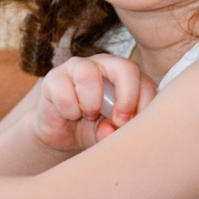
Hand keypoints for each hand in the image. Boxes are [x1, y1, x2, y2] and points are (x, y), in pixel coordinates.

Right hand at [33, 55, 156, 153]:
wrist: (61, 132)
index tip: (136, 125)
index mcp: (124, 75)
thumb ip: (114, 133)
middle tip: (119, 121)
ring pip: (88, 74)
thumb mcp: (109, 133)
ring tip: (89, 115)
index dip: (145, 103)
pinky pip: (64, 91)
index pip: (144, 81)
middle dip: (126, 98)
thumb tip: (110, 131)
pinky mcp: (54, 77)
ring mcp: (78, 67)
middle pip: (124, 68)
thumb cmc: (93, 127)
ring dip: (91, 103)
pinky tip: (69, 115)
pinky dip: (69, 110)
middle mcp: (104, 64)